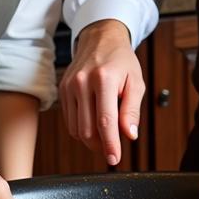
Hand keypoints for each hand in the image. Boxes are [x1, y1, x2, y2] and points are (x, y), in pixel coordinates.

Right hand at [59, 19, 143, 165]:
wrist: (100, 39)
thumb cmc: (121, 60)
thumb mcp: (135, 82)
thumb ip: (132, 110)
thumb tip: (130, 134)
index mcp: (104, 79)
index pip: (105, 121)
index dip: (110, 144)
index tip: (115, 159)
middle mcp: (82, 82)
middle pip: (88, 129)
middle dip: (101, 145)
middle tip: (113, 148)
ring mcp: (69, 86)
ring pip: (76, 129)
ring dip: (91, 139)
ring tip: (106, 133)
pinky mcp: (62, 90)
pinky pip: (70, 121)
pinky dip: (82, 129)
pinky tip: (93, 122)